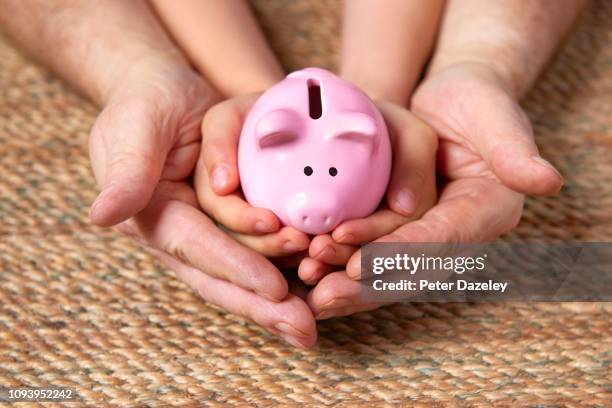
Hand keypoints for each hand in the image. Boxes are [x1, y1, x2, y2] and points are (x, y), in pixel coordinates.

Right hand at [88, 57, 315, 346]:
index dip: (235, 268)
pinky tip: (314, 285)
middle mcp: (176, 233)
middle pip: (220, 278)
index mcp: (149, 215)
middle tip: (305, 331)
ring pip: (241, 274)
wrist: (165, 93)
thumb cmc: (148, 101)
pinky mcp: (223, 226)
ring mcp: (202, 233)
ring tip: (319, 303)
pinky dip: (284, 271)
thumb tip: (103, 216)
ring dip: (279, 294)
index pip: (196, 248)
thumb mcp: (135, 125)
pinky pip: (254, 255)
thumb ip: (126, 170)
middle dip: (261, 307)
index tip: (275, 290)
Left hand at [307, 62, 562, 318]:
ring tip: (306, 280)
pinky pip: (368, 252)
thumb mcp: (496, 116)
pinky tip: (304, 269)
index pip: (441, 240)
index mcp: (487, 212)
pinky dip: (338, 262)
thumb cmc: (476, 102)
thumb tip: (546, 181)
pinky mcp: (399, 230)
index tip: (361, 266)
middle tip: (323, 293)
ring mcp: (425, 234)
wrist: (450, 102)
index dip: (401, 255)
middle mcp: (457, 233)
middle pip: (409, 266)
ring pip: (383, 266)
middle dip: (365, 283)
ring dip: (344, 278)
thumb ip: (515, 151)